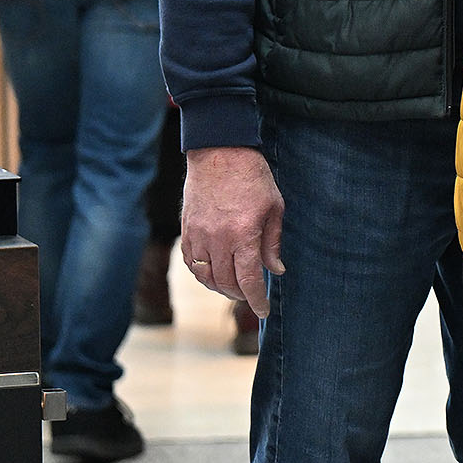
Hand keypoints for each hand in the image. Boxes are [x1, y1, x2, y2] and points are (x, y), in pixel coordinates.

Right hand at [182, 145, 285, 316]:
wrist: (219, 152)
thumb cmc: (253, 177)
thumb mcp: (274, 207)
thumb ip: (273, 242)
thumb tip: (276, 270)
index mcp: (243, 234)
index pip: (248, 279)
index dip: (256, 300)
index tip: (263, 311)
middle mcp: (217, 239)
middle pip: (226, 282)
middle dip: (241, 295)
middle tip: (252, 296)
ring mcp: (198, 235)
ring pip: (206, 277)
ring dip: (220, 288)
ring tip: (234, 287)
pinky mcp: (186, 230)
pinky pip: (191, 263)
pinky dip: (203, 274)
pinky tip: (214, 274)